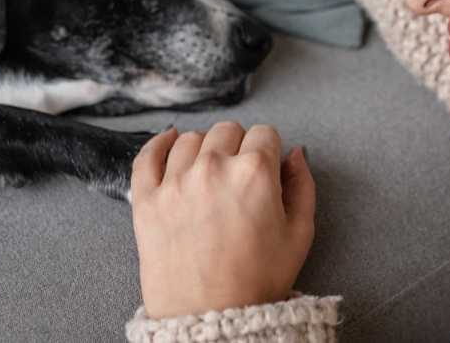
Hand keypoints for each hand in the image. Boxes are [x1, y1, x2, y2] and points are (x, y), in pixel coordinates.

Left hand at [130, 122, 315, 318]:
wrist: (211, 319)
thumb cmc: (257, 282)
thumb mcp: (300, 235)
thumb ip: (302, 185)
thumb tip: (295, 154)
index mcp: (254, 173)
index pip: (264, 134)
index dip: (268, 150)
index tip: (264, 166)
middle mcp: (213, 168)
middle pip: (227, 130)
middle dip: (237, 146)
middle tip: (238, 173)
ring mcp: (175, 181)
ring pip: (190, 139)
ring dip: (203, 148)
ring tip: (208, 172)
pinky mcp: (146, 199)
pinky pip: (147, 155)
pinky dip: (158, 144)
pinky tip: (168, 142)